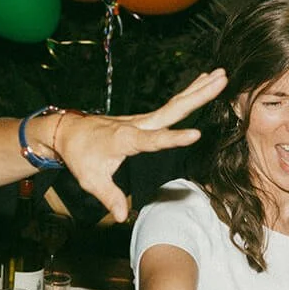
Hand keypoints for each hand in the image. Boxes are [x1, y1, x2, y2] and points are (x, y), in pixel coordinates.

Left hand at [55, 69, 226, 222]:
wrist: (66, 131)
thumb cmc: (79, 155)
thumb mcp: (90, 179)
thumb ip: (110, 196)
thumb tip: (123, 216)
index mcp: (126, 138)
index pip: (154, 140)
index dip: (174, 139)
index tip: (196, 134)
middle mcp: (137, 124)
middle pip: (173, 109)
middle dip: (198, 95)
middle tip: (221, 78)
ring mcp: (142, 119)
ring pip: (174, 103)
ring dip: (198, 89)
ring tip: (221, 74)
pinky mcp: (144, 119)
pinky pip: (170, 105)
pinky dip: (187, 93)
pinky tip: (200, 83)